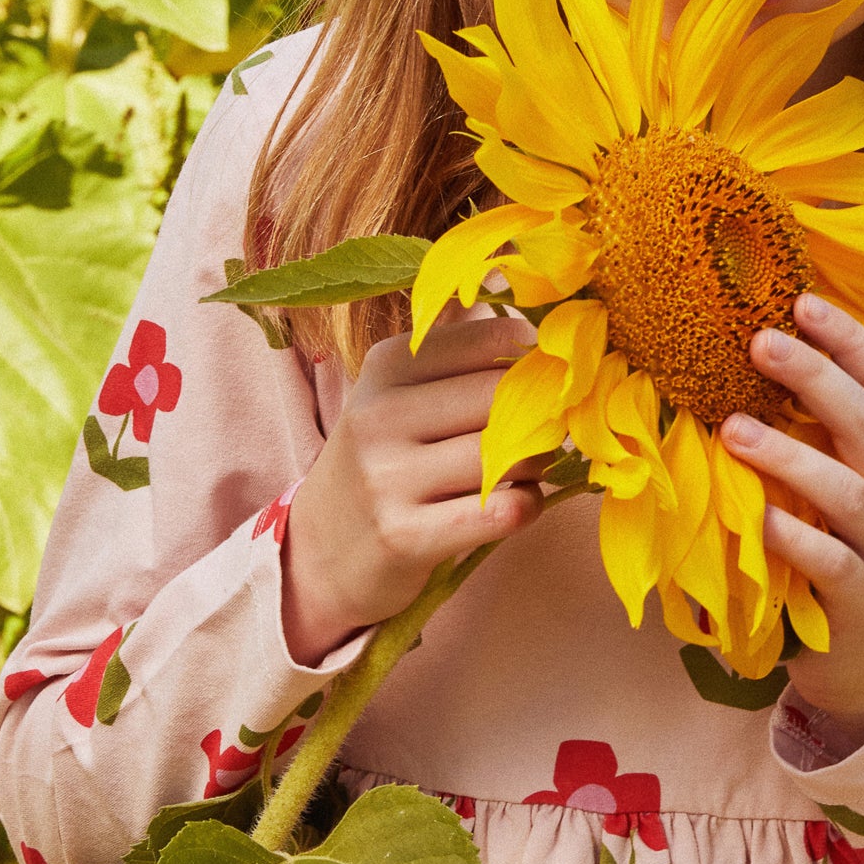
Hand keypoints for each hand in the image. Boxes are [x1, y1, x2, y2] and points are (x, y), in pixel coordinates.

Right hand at [281, 311, 547, 663]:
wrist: (321, 552)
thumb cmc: (386, 461)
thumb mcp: (401, 392)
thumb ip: (462, 353)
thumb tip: (536, 311)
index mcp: (386, 364)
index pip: (495, 341)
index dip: (535, 364)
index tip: (541, 381)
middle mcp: (379, 413)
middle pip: (506, 399)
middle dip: (540, 418)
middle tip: (542, 435)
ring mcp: (386, 477)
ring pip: (511, 455)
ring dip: (536, 466)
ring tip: (521, 472)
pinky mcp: (403, 536)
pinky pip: (504, 511)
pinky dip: (525, 507)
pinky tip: (510, 506)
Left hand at [720, 293, 863, 740]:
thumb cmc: (840, 559)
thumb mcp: (837, 492)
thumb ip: (815, 440)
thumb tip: (746, 368)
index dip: (849, 340)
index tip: (801, 301)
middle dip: (817, 378)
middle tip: (760, 342)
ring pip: (850, 492)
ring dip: (791, 456)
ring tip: (735, 429)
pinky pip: (830, 562)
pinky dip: (791, 537)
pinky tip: (753, 518)